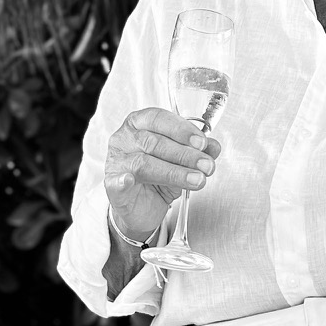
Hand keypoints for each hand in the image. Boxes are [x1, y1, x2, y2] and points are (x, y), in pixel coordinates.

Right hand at [104, 108, 219, 244]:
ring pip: (144, 163)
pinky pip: (115, 182)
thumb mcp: (182, 162)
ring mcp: (116, 162)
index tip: (202, 143)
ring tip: (197, 180)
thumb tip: (214, 147)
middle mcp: (124, 139)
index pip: (158, 119)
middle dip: (185, 154)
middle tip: (207, 166)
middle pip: (154, 142)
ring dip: (175, 172)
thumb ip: (197, 152)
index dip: (181, 129)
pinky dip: (123, 181)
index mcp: (139, 124)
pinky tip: (130, 181)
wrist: (142, 207)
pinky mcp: (111, 186)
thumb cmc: (159, 177)